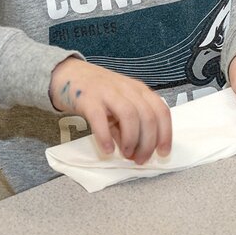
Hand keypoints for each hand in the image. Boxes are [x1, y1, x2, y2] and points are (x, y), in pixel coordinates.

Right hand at [49, 58, 171, 163]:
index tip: (163, 153)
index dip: (165, 134)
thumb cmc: (99, 92)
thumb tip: (136, 152)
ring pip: (129, 115)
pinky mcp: (88, 98)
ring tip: (125, 154)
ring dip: (131, 139)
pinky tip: (107, 150)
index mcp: (140, 90)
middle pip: (147, 116)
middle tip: (139, 160)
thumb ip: (127, 128)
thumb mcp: (118, 107)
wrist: (69, 74)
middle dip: (147, 143)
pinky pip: (100, 118)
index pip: (161, 111)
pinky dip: (106, 136)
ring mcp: (108, 92)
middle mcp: (127, 89)